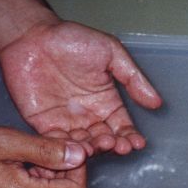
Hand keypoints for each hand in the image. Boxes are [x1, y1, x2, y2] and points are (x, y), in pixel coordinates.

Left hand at [0, 20, 161, 156]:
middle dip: (114, 145)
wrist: (31, 36)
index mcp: (106, 101)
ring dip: (94, 149)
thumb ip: (133, 78)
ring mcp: (67, 122)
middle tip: (118, 145)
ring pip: (84, 145)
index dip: (130, 136)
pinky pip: (59, 144)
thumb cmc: (71, 39)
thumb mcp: (111, 52)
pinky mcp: (45, 125)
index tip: (137, 142)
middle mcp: (88, 116)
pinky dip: (68, 150)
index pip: (122, 126)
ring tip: (100, 146)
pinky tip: (78, 150)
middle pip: (105, 139)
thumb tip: (156, 102)